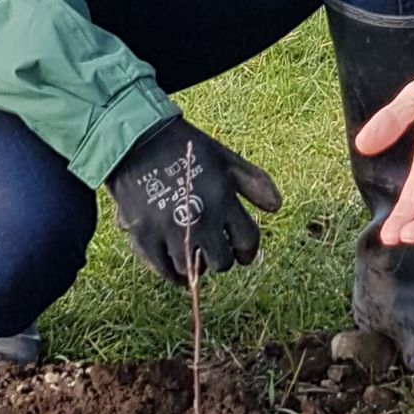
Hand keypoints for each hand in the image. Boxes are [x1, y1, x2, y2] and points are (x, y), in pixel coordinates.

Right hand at [107, 119, 282, 281]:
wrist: (137, 139)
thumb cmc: (186, 148)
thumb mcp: (226, 159)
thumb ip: (254, 183)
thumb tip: (276, 208)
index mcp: (223, 200)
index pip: (247, 242)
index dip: (247, 251)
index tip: (241, 253)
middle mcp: (200, 219)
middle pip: (222, 262)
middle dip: (222, 258)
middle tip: (215, 251)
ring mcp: (170, 231)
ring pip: (192, 270)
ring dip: (196, 266)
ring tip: (194, 256)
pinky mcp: (144, 237)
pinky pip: (163, 270)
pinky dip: (172, 274)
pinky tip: (176, 269)